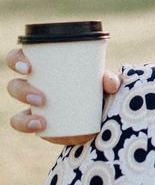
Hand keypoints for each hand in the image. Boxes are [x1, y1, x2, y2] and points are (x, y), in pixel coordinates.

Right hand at [5, 47, 120, 141]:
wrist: (101, 118)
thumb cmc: (98, 91)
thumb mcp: (105, 84)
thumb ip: (110, 80)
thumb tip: (109, 82)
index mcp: (44, 69)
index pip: (20, 59)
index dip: (16, 60)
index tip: (28, 67)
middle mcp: (34, 87)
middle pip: (14, 85)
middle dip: (22, 90)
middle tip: (41, 98)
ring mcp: (34, 109)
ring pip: (16, 110)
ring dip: (25, 114)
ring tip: (44, 117)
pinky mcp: (38, 125)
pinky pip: (24, 124)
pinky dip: (28, 124)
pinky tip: (40, 125)